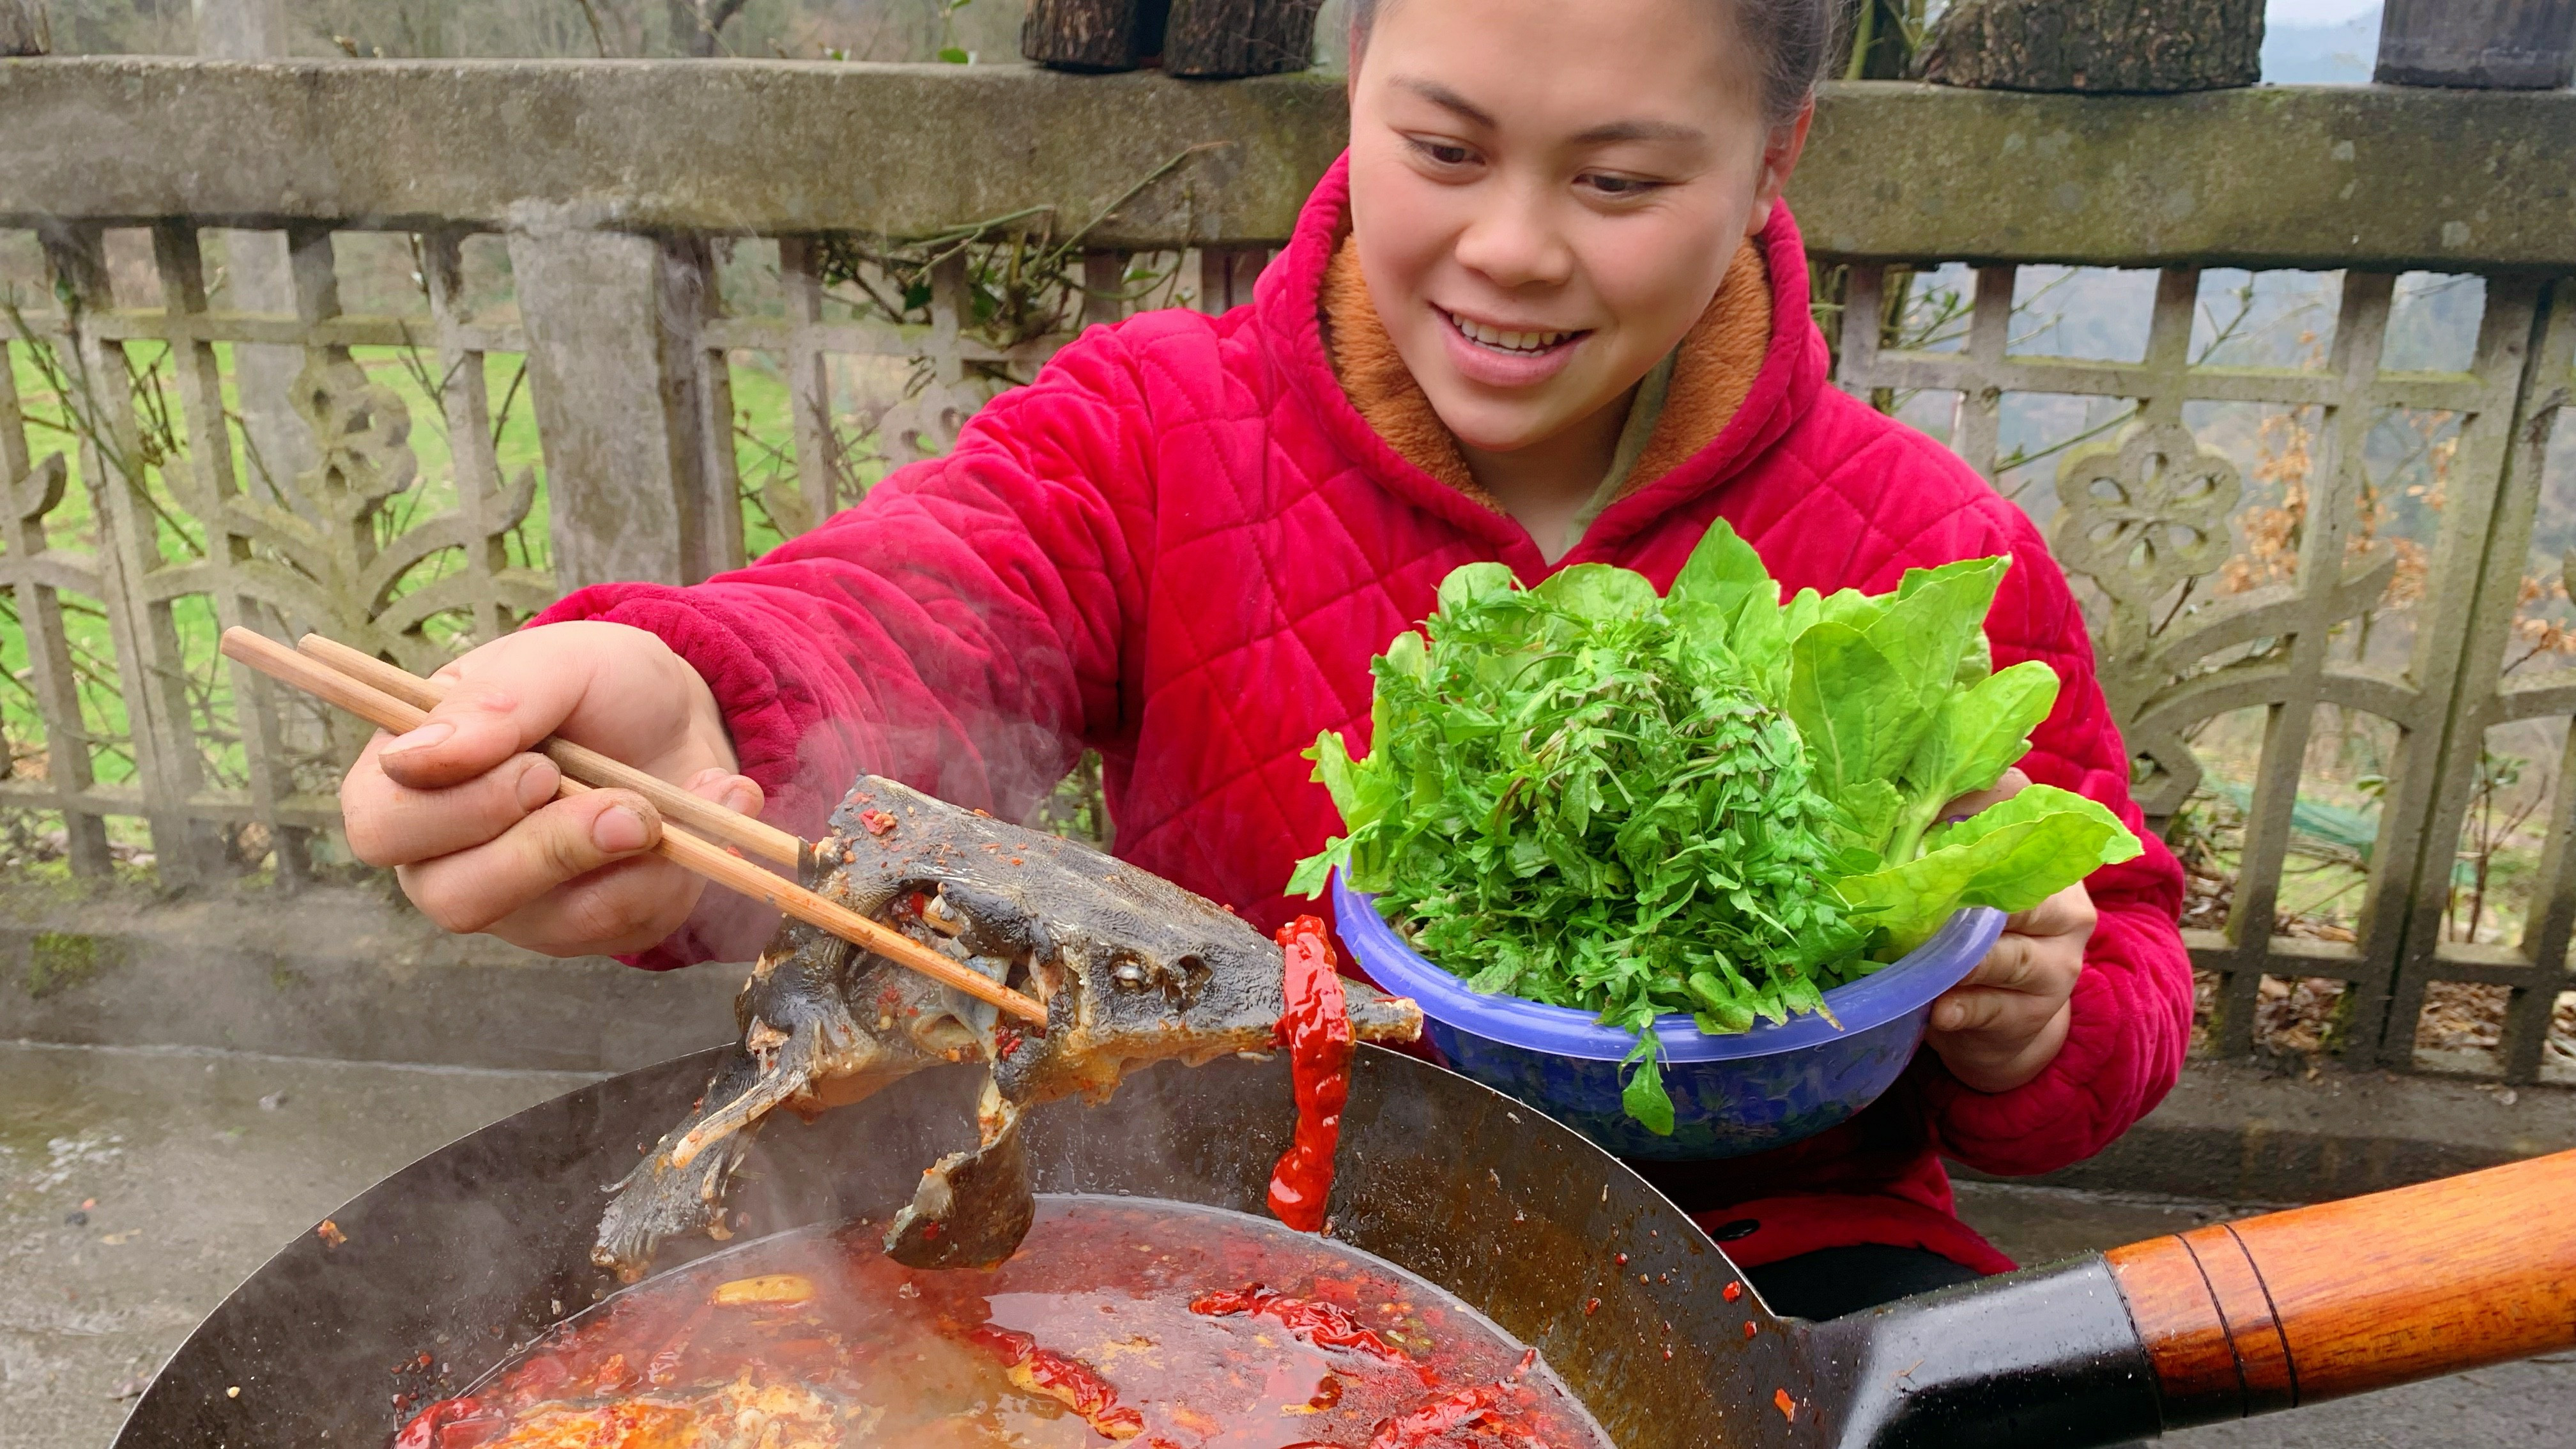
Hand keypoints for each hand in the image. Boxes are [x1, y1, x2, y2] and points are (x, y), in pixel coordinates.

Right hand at [338, 621, 757, 957]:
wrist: (678, 716)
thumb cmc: (595, 683)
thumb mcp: (554, 662)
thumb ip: (489, 701)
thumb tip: (413, 758)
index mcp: (406, 782)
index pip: (383, 827)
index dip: (456, 811)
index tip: (538, 767)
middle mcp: (444, 857)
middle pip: (455, 897)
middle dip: (550, 849)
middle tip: (621, 802)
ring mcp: (515, 902)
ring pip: (548, 921)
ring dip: (625, 863)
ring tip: (666, 804)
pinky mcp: (588, 925)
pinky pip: (623, 923)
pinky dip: (676, 868)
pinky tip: (707, 807)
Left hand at [1921, 768, 2094, 1092]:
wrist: (2006, 1016)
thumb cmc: (1971, 933)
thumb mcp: (1962, 886)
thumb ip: (1937, 849)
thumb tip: (1880, 816)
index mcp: (2045, 859)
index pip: (2023, 810)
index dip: (1974, 801)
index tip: (1919, 806)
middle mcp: (2065, 906)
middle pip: (2020, 891)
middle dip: (1962, 892)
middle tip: (1911, 895)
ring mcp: (2058, 962)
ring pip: (2010, 955)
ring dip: (1959, 959)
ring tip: (1920, 959)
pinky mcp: (2039, 1012)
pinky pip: (1997, 1007)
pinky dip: (1963, 1007)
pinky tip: (1939, 1008)